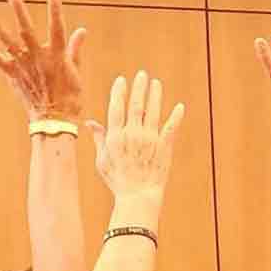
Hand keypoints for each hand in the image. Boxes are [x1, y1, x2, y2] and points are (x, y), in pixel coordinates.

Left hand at [0, 0, 86, 122]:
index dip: (55, 12)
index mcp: (57, 56)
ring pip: (8, 43)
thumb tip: (81, 31)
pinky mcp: (12, 75)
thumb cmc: (70, 98)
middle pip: (27, 31)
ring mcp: (23, 67)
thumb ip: (75, 50)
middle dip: (20, 12)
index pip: (57, 29)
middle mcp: (37, 58)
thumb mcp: (76, 73)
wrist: (54, 120)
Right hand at [87, 71, 184, 198]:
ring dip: (155, 96)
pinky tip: (180, 106)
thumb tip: (90, 123)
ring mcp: (149, 140)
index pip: (116, 108)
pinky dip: (176, 117)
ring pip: (153, 112)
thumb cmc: (118, 180)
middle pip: (136, 105)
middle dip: (139, 88)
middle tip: (142, 74)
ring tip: (156, 83)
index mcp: (116, 137)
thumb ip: (99, 138)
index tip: (122, 80)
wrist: (138, 196)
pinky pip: (171, 128)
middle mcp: (133, 135)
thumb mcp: (103, 160)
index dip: (119, 92)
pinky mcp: (164, 147)